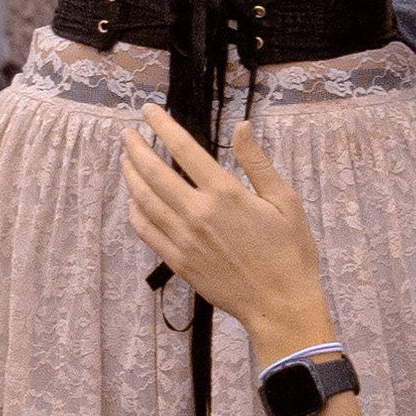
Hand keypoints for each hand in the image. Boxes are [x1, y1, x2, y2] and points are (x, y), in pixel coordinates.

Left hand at [120, 108, 333, 355]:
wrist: (280, 305)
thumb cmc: (290, 252)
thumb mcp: (284, 201)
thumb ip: (257, 162)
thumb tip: (241, 126)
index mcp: (225, 193)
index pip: (184, 148)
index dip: (162, 125)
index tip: (149, 110)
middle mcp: (198, 213)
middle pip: (154, 172)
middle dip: (136, 148)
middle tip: (127, 133)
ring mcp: (184, 239)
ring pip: (144, 200)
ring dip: (131, 176)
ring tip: (125, 160)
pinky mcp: (178, 262)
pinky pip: (146, 232)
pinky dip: (135, 212)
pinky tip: (134, 202)